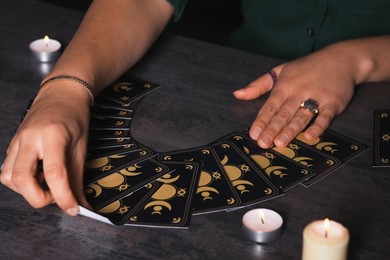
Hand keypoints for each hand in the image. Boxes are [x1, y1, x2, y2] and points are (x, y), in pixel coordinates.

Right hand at [0, 82, 90, 214]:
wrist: (61, 94)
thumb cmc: (74, 117)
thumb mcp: (81, 147)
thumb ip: (78, 178)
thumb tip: (80, 204)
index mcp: (53, 136)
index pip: (54, 173)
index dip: (63, 196)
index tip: (72, 208)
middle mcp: (30, 138)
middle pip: (21, 179)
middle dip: (39, 198)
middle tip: (57, 195)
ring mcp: (17, 141)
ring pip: (9, 177)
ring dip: (27, 190)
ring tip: (47, 182)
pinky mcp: (12, 145)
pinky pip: (7, 170)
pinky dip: (21, 181)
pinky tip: (37, 174)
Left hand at [233, 48, 355, 147]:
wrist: (342, 59)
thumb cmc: (308, 67)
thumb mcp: (280, 70)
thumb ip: (258, 85)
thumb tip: (237, 94)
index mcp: (284, 86)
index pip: (270, 106)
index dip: (261, 121)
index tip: (253, 134)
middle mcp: (299, 92)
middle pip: (283, 114)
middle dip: (272, 129)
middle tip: (263, 143)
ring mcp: (317, 97)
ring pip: (301, 116)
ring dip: (290, 130)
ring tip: (280, 143)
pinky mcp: (334, 102)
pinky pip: (325, 116)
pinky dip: (318, 126)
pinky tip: (310, 136)